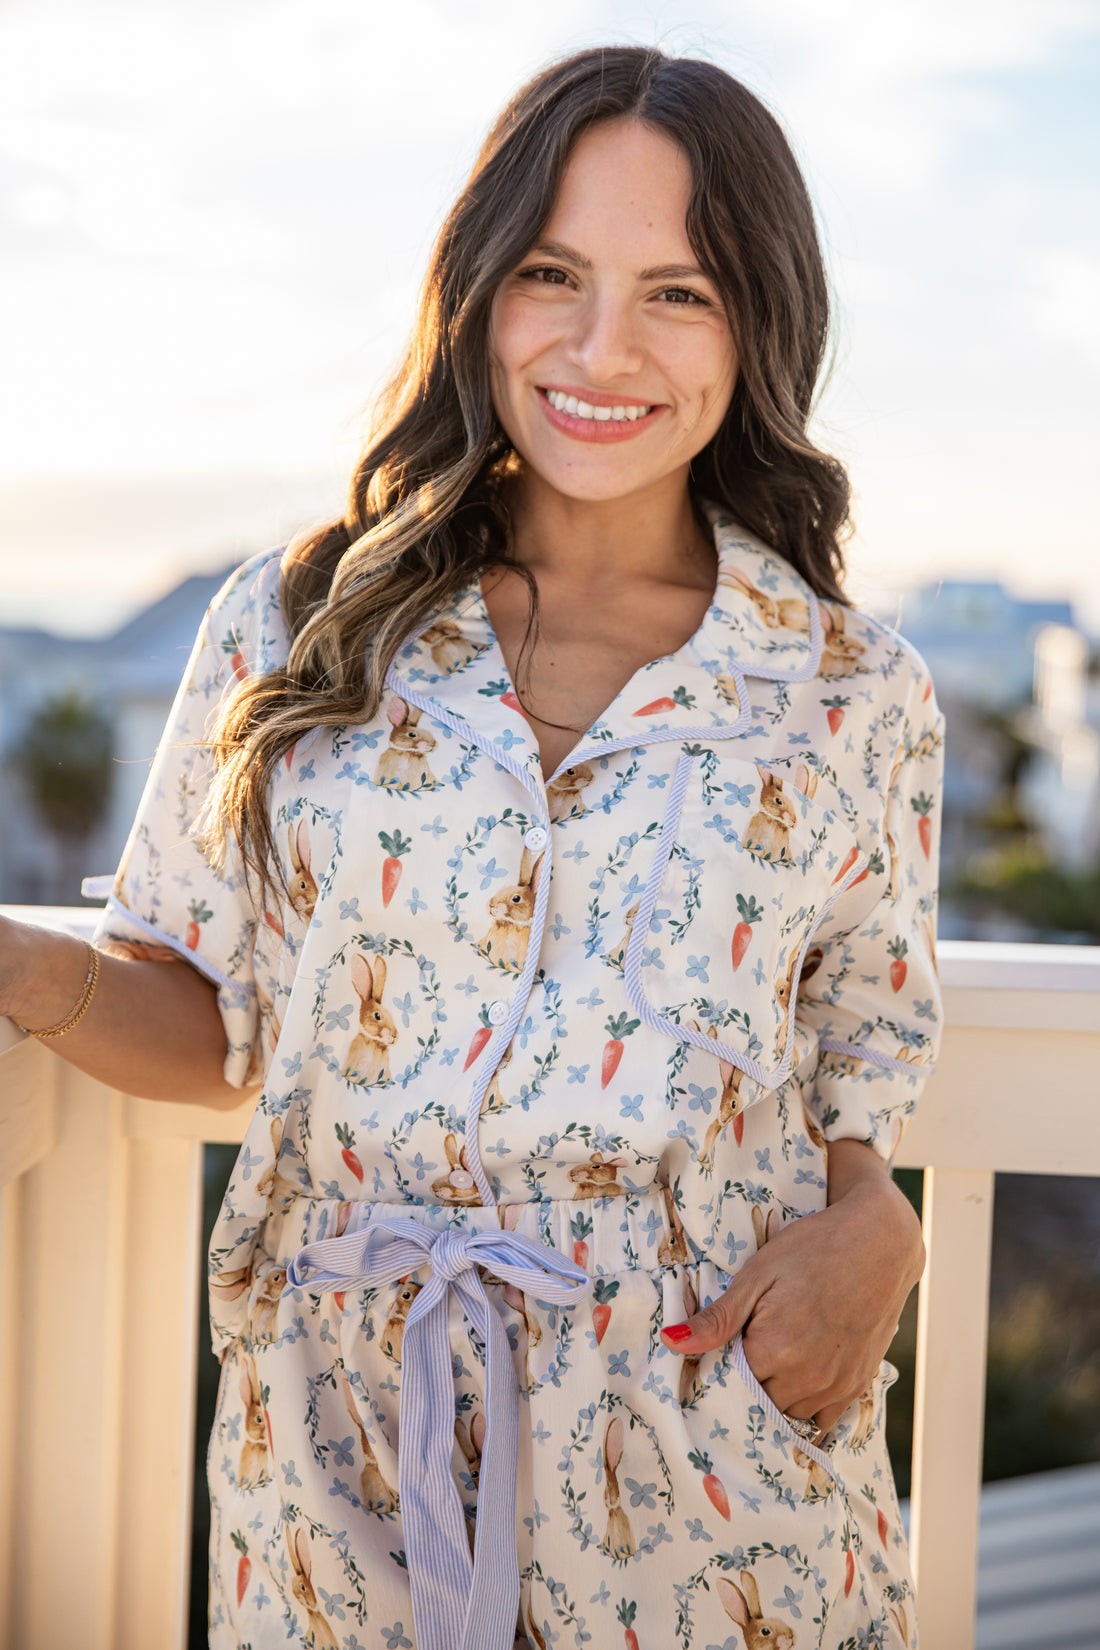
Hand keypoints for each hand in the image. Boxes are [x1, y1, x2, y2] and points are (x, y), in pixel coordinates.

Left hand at [660, 1140, 924, 1433]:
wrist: (880, 1243)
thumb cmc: (813, 1249)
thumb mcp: (757, 1274)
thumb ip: (718, 1318)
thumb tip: (670, 1342)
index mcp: (775, 1349)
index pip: (727, 1384)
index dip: (715, 1371)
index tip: (712, 1356)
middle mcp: (806, 1378)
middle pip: (756, 1404)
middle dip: (743, 1388)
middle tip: (740, 1356)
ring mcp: (835, 1386)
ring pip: (787, 1414)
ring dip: (773, 1398)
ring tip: (769, 1364)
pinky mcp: (857, 1385)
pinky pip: (822, 1420)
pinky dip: (804, 1409)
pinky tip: (795, 1383)